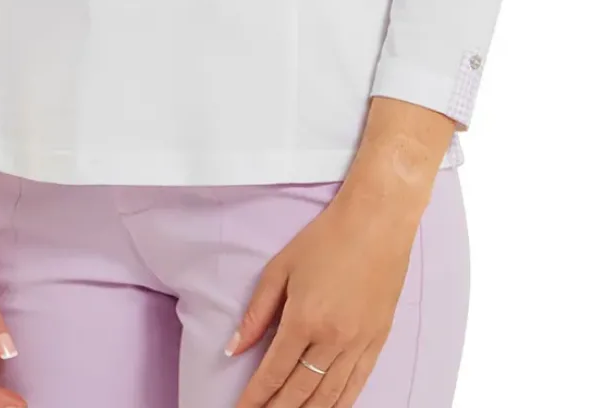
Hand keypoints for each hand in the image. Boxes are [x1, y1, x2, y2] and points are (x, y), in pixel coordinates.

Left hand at [225, 182, 422, 407]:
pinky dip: (339, 405)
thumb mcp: (281, 267)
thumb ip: (256, 312)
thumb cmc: (326, 238)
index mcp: (304, 319)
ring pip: (329, 397)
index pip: (273, 373)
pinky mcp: (378, 342)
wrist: (377, 222)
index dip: (254, 398)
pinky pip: (357, 386)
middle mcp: (332, 339)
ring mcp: (358, 344)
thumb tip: (233, 348)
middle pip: (299, 392)